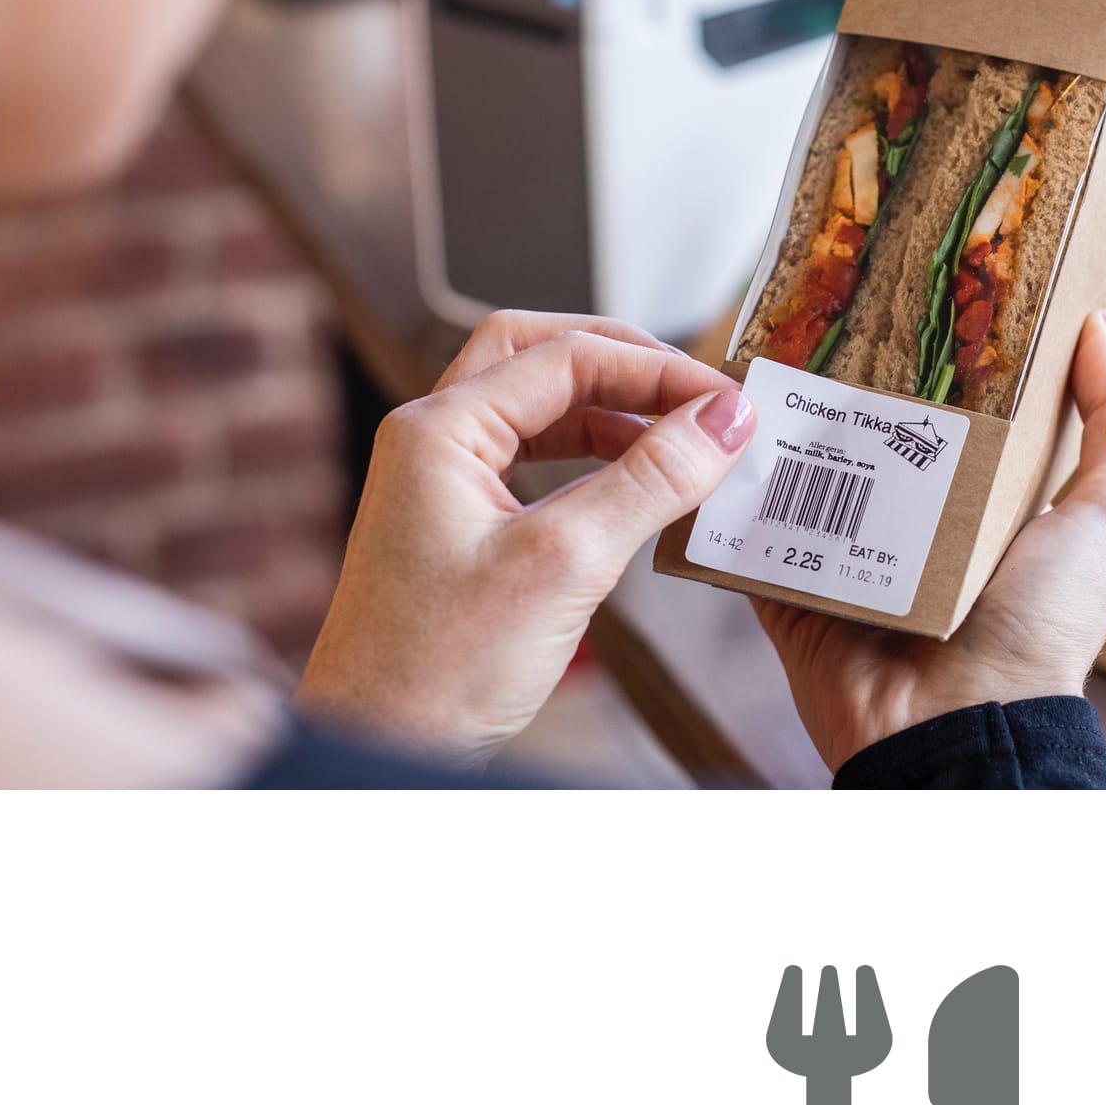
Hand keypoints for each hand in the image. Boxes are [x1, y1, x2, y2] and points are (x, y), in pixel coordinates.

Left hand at [299, 311, 756, 763]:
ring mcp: (441, 481)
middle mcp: (432, 441)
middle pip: (542, 357)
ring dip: (613, 414)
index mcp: (438, 430)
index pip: (567, 358)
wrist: (377, 747)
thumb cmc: (437, 671)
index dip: (658, 371)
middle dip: (627, 365)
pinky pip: (534, 461)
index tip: (728, 403)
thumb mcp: (565, 565)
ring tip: (682, 442)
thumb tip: (722, 422)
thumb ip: (651, 481)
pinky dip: (592, 460)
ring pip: (539, 409)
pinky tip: (638, 486)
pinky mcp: (458, 524)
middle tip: (698, 394)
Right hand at [757, 311, 1105, 771]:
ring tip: (763, 339)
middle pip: (880, 416)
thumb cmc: (1045, 623)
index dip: (953, 339)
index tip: (928, 264)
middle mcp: (923, 513)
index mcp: (999, 492)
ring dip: (786, 408)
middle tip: (828, 287)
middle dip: (855, 360)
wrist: (955, 725)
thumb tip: (1103, 324)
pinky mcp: (791, 578)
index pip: (971, 397)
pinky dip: (732, 477)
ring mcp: (850, 545)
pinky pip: (749, 518)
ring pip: (807, 456)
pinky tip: (718, 419)